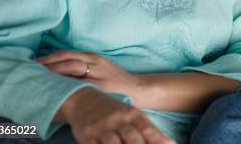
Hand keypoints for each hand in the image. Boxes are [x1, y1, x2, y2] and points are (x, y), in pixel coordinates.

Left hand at [38, 51, 142, 104]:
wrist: (138, 89)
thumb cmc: (116, 81)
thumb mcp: (101, 68)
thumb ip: (83, 67)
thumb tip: (57, 72)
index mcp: (93, 57)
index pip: (66, 55)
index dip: (49, 58)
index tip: (32, 64)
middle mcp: (94, 62)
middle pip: (66, 59)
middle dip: (47, 64)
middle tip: (29, 70)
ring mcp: (98, 73)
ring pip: (71, 69)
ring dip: (54, 72)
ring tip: (38, 77)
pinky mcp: (101, 85)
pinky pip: (80, 83)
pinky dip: (66, 84)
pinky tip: (57, 88)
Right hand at [58, 87, 173, 143]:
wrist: (84, 100)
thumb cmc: (115, 112)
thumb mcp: (134, 116)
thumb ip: (151, 132)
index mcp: (132, 114)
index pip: (147, 130)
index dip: (157, 141)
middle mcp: (118, 120)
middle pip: (132, 139)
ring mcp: (101, 128)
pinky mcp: (86, 136)